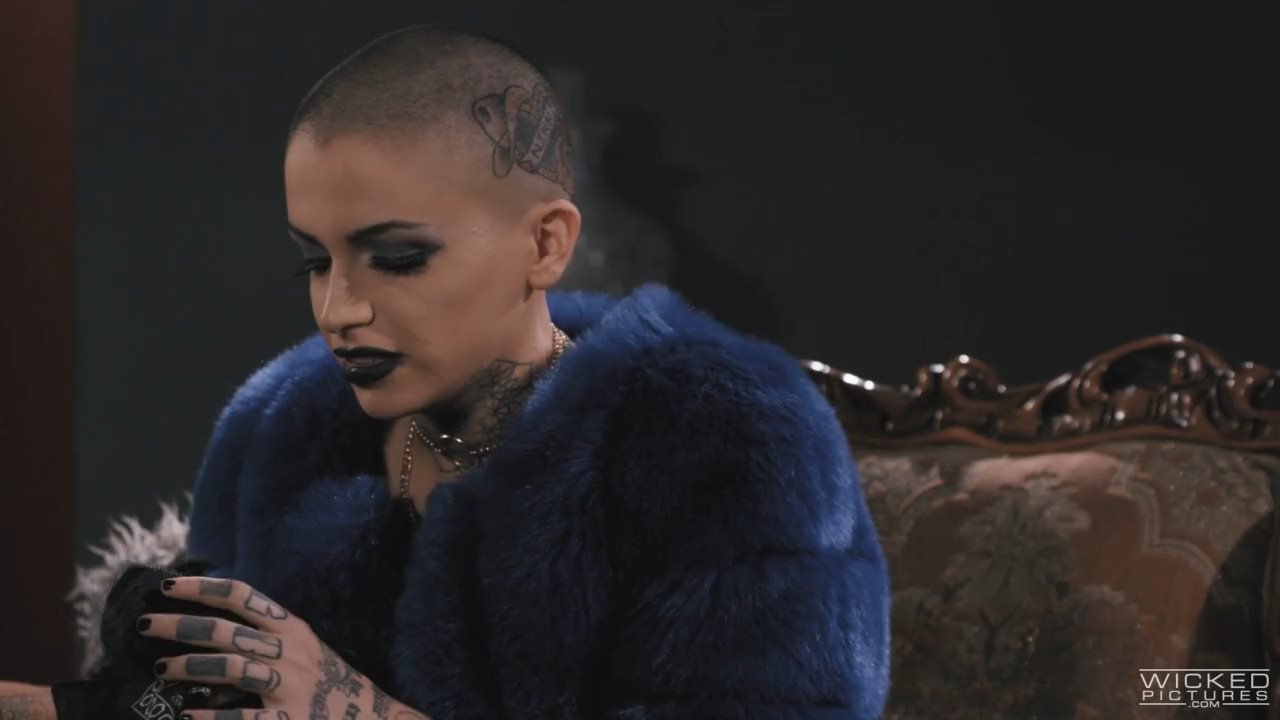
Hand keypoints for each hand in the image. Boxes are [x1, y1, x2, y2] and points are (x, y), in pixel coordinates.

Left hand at [138, 577, 427, 719]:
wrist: (375, 719)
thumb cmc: (329, 685)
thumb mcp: (303, 649)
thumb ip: (266, 636)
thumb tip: (209, 623)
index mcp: (292, 628)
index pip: (241, 596)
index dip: (201, 587)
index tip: (165, 586)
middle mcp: (291, 651)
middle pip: (227, 629)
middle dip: (180, 624)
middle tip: (145, 625)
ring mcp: (291, 686)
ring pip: (231, 667)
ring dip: (190, 666)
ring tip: (162, 668)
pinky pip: (244, 718)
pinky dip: (211, 716)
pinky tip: (185, 714)